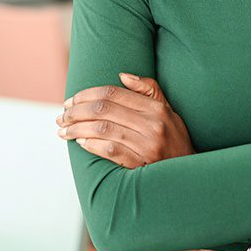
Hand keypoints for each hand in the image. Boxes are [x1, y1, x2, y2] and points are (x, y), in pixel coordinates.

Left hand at [56, 73, 194, 167]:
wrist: (189, 175)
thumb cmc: (175, 140)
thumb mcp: (169, 111)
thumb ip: (149, 90)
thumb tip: (122, 75)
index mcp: (156, 108)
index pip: (113, 93)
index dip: (86, 94)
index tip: (70, 100)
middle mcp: (152, 125)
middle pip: (103, 110)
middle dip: (76, 111)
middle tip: (62, 115)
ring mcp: (147, 146)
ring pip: (102, 130)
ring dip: (77, 129)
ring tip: (64, 130)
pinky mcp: (141, 165)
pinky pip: (110, 151)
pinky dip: (92, 146)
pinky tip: (81, 143)